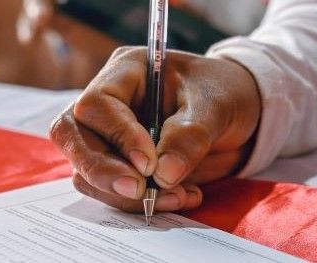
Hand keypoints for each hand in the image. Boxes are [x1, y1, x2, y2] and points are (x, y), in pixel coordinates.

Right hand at [50, 47, 260, 211]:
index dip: (118, 135)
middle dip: (103, 171)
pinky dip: (140, 203)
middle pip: (75, 137)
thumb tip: (162, 175)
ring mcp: (110, 136)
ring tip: (177, 197)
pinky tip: (180, 198)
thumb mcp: (215, 106)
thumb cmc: (224, 93)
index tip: (149, 163)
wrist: (241, 115)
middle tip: (140, 191)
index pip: (97, 103)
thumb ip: (189, 136)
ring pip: (87, 171)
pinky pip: (112, 191)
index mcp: (126, 72)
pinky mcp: (122, 166)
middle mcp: (109, 104)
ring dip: (126, 194)